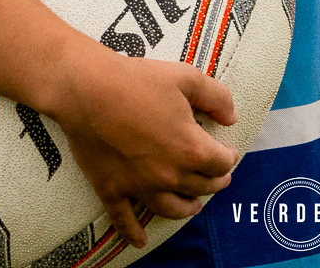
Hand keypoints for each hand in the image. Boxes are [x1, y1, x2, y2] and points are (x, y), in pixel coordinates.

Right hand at [51, 42, 239, 248]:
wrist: (87, 89)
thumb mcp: (187, 78)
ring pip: (171, 209)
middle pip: (200, 187)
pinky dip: (132, 233)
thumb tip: (232, 118)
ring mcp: (139, 186)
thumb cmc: (138, 80)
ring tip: (194, 206)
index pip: (220, 163)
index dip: (228, 158)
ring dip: (187, 209)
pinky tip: (139, 242)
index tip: (228, 154)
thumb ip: (216, 97)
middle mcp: (168, 175)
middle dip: (214, 183)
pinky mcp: (111, 189)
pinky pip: (124, 219)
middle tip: (218, 178)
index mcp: (190, 148)